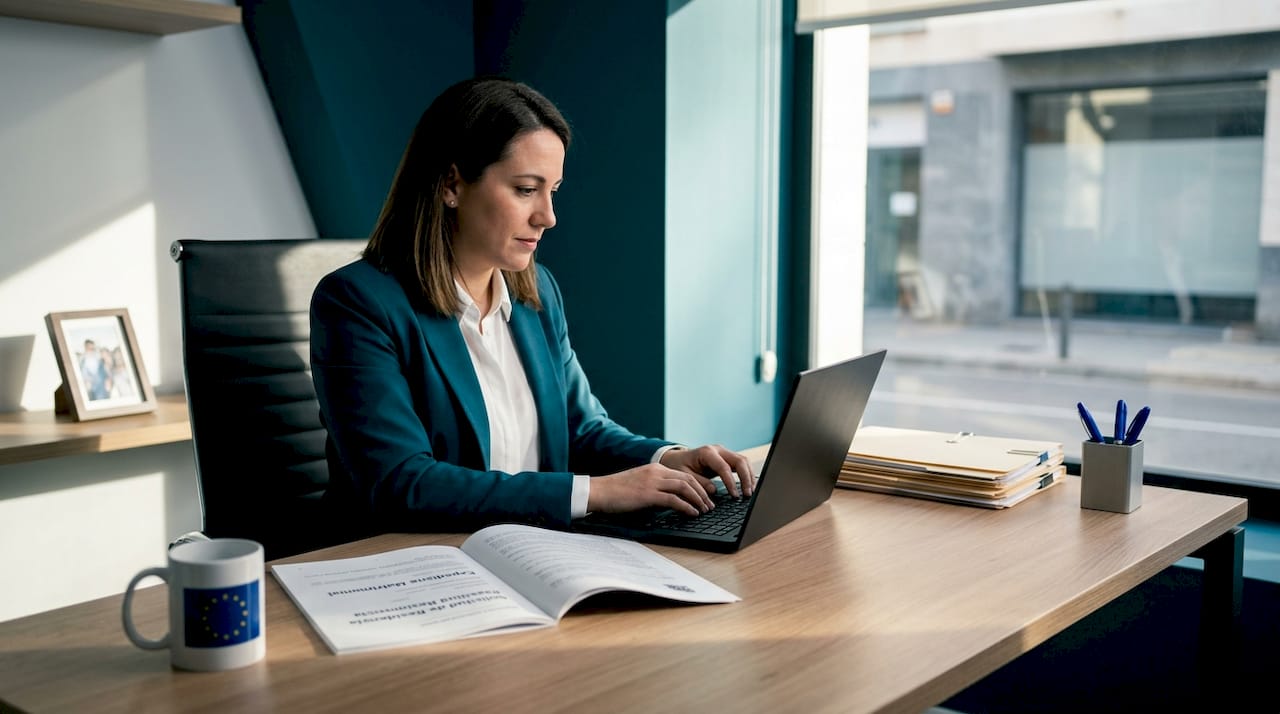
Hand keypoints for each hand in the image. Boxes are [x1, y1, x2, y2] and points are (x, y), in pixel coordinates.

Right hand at [587, 463, 715, 516]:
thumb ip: (655, 487)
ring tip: (705, 510)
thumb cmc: (616, 491)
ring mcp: (652, 482)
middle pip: (688, 479)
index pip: (684, 474)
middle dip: (703, 493)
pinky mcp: (648, 494)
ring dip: (698, 500)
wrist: (599, 491)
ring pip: (685, 487)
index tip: (707, 496)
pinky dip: (686, 507)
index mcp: (655, 468)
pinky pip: (674, 500)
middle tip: (710, 505)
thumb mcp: (639, 484)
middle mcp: (656, 472)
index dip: (699, 485)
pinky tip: (692, 514)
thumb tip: (671, 500)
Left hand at [659, 444, 755, 498]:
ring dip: (749, 477)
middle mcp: (718, 450)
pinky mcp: (727, 458)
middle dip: (746, 478)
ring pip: (744, 461)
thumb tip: (713, 491)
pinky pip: (741, 465)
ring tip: (751, 492)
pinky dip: (747, 475)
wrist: (676, 458)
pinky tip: (749, 487)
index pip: (724, 467)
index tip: (734, 496)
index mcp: (706, 452)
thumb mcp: (684, 475)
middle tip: (748, 495)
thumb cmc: (679, 466)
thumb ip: (698, 482)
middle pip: (739, 461)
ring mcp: (724, 453)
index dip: (731, 482)